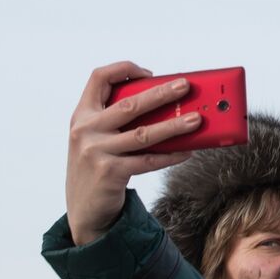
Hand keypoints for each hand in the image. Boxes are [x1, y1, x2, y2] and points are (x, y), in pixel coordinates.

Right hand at [65, 61, 199, 244]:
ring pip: (144, 134)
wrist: (84, 209)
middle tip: (185, 86)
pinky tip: (188, 151)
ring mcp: (96, 152)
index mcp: (82, 115)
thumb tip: (168, 105)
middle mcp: (86, 131)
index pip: (98, 78)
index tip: (149, 73)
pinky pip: (148, 160)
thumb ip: (118, 119)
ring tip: (196, 119)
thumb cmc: (99, 165)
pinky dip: (170, 155)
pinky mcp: (110, 173)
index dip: (123, 69)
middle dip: (161, 93)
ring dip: (174, 126)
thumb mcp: (98, 137)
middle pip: (129, 105)